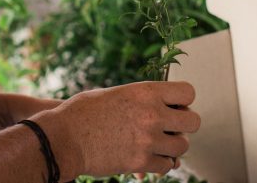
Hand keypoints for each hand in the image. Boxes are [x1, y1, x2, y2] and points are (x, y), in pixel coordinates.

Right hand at [33, 81, 200, 178]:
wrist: (63, 138)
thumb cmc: (83, 112)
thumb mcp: (115, 94)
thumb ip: (143, 99)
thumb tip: (165, 108)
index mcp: (146, 91)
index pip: (188, 93)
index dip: (183, 102)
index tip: (172, 108)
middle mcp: (152, 114)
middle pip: (193, 122)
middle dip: (183, 127)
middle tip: (169, 129)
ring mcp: (148, 139)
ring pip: (182, 147)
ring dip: (172, 147)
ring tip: (156, 145)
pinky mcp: (140, 162)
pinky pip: (167, 166)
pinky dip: (160, 164)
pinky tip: (148, 158)